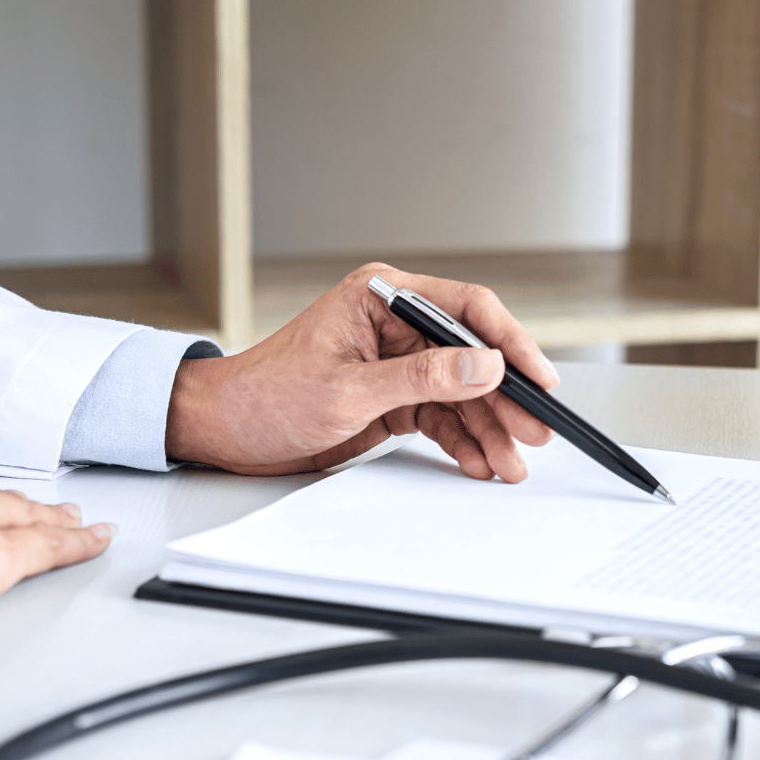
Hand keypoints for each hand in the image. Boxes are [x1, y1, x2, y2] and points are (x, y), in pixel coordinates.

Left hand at [165, 264, 556, 480]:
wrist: (223, 432)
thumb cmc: (264, 395)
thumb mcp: (347, 389)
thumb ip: (421, 377)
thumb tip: (482, 364)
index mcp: (382, 297)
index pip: (466, 309)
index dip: (508, 342)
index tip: (535, 377)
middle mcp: (395, 325)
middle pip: (471, 356)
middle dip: (503, 398)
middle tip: (533, 432)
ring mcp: (396, 363)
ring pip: (461, 393)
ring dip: (488, 428)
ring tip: (511, 462)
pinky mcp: (392, 398)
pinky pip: (441, 416)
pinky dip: (462, 440)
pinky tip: (479, 461)